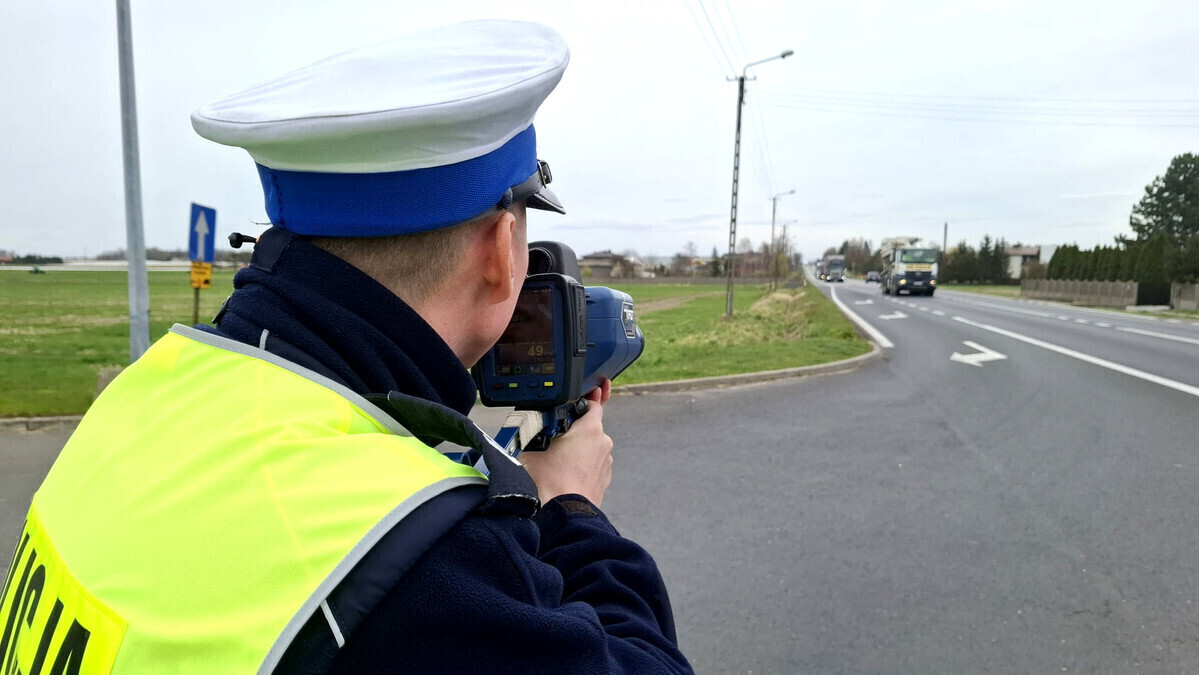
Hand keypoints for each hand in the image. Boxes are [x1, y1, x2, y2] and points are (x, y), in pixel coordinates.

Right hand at [520, 379, 613, 506]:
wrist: (563, 513)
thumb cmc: (550, 481)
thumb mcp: (534, 447)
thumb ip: (537, 429)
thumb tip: (531, 424)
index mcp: (591, 429)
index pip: (593, 405)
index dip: (580, 405)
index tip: (570, 409)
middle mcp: (603, 443)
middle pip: (589, 428)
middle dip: (574, 432)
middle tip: (554, 440)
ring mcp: (606, 463)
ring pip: (591, 448)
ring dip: (578, 451)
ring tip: (557, 463)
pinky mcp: (604, 479)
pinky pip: (592, 466)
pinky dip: (582, 468)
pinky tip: (565, 475)